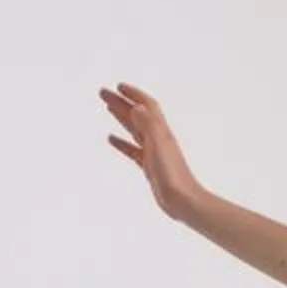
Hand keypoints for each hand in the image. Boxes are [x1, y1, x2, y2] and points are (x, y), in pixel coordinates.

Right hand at [100, 82, 207, 222]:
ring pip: (134, 130)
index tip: (118, 86)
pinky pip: (132, 150)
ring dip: (121, 117)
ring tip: (107, 107)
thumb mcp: (159, 146)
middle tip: (102, 92)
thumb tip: (137, 107)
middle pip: (137, 115)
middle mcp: (158, 139)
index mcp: (161, 132)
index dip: (134, 94)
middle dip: (121, 102)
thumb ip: (149, 125)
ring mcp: (154, 153)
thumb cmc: (173, 175)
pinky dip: (121, 142)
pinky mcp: (149, 167)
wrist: (184, 201)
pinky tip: (111, 138)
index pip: (147, 106)